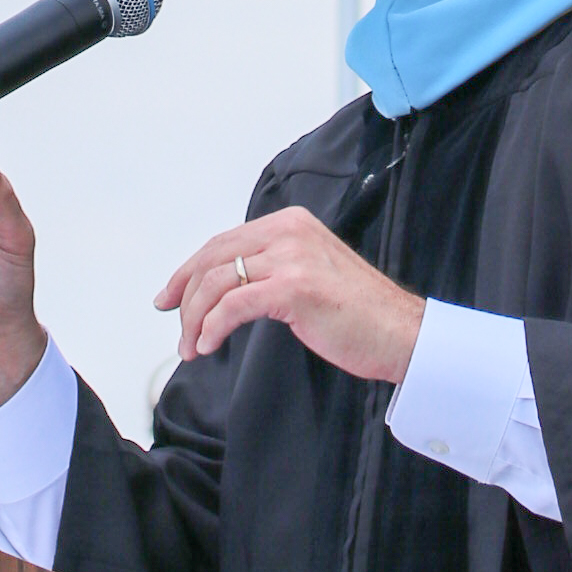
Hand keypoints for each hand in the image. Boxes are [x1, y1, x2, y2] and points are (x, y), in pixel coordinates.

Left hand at [159, 205, 424, 382]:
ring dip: (194, 319)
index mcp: (291, 223)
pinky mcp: (294, 288)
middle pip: (213, 257)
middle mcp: (289, 231)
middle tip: (170, 320)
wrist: (401, 334)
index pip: (224, 241)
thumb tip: (226, 288)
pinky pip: (233, 305)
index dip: (189, 269)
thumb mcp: (310, 273)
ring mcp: (292, 257)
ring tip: (190, 348)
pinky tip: (207, 346)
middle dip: (183, 292)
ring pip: (217, 281)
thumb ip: (273, 268)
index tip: (170, 295)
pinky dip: (211, 327)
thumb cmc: (360, 314)